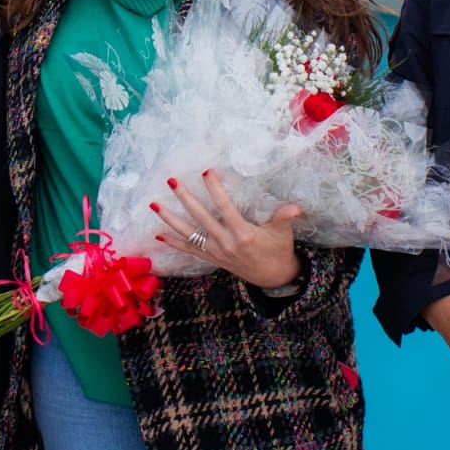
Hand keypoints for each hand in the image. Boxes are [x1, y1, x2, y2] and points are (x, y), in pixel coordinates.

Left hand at [152, 170, 302, 289]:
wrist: (273, 277)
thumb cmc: (279, 250)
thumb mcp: (283, 233)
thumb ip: (285, 217)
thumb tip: (295, 207)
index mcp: (243, 234)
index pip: (225, 208)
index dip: (216, 190)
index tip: (207, 172)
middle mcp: (226, 243)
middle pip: (200, 217)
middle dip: (185, 198)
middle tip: (171, 181)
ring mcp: (216, 252)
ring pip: (188, 234)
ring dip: (170, 219)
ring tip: (154, 204)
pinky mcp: (212, 258)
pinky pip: (189, 249)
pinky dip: (173, 242)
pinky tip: (158, 234)